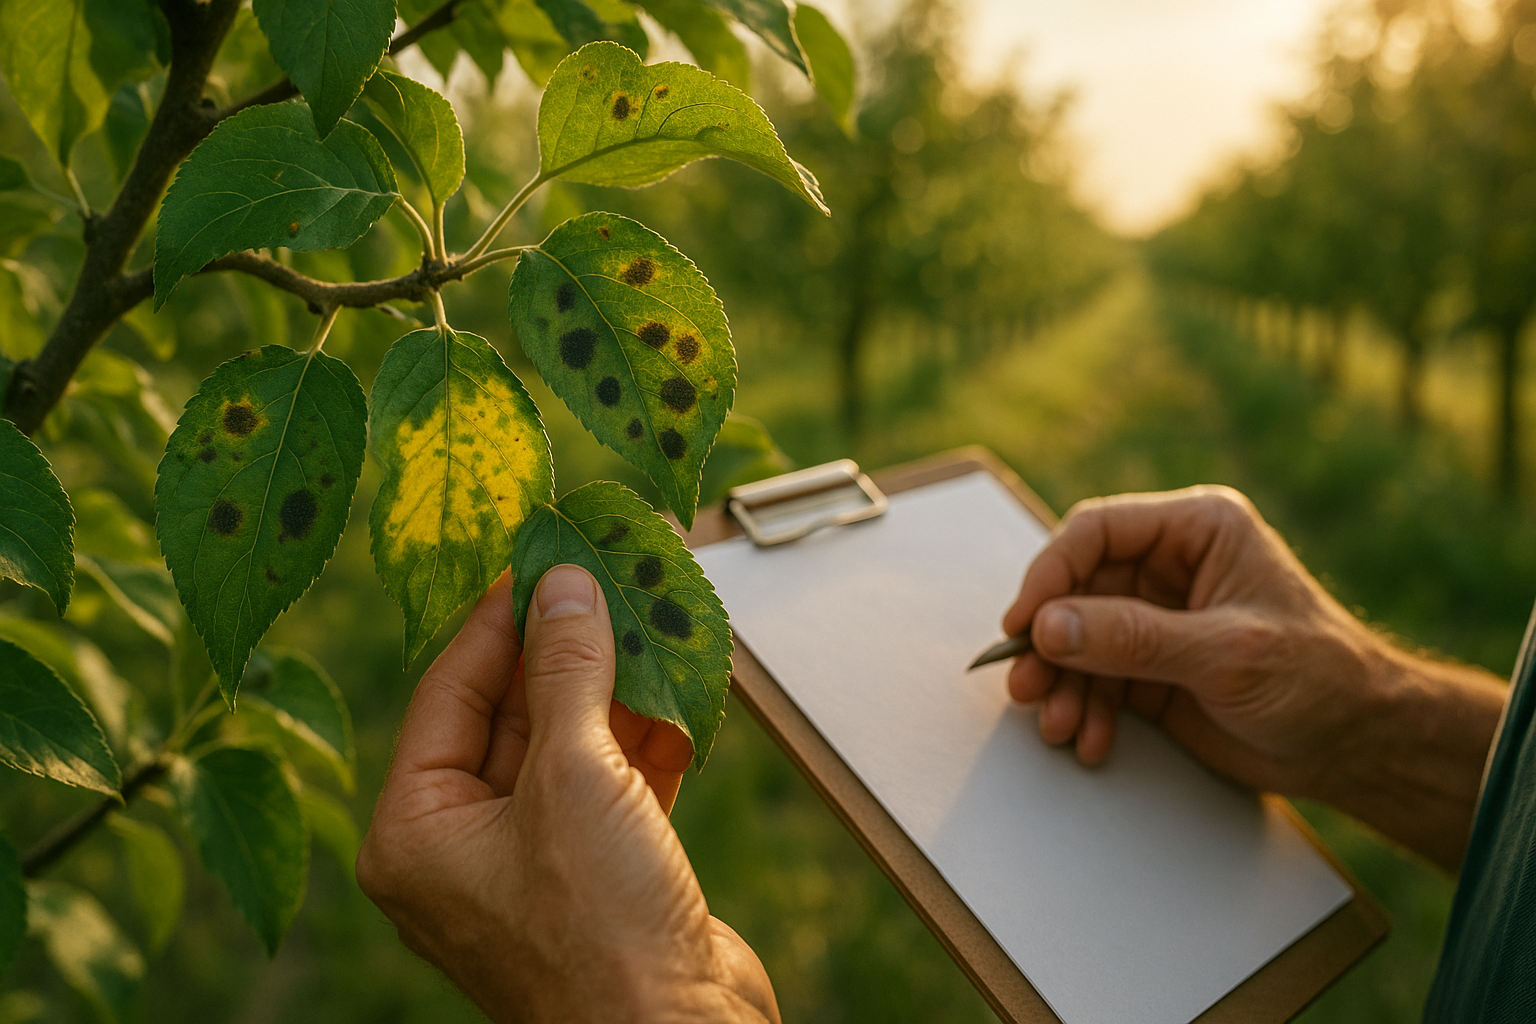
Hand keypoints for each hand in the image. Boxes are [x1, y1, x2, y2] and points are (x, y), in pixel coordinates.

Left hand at [357, 565, 778, 1023]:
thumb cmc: (601, 936)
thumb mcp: (577, 778)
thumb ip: (569, 672)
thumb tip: (564, 584)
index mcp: (419, 831)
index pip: (451, 691)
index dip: (499, 619)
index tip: (540, 556)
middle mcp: (467, 846)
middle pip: (514, 712)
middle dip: (567, 645)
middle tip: (605, 573)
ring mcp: (539, 860)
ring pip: (574, 743)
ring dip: (618, 683)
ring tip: (654, 611)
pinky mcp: (603, 872)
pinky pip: (617, 780)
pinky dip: (650, 736)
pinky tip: (683, 686)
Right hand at [1002, 486, 1504, 869]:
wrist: (1359, 748)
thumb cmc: (1320, 680)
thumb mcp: (1226, 653)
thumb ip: (1134, 638)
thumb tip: (1047, 627)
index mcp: (1197, 530)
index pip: (1097, 532)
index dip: (1050, 574)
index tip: (1023, 624)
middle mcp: (1170, 566)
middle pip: (1076, 589)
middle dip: (1050, 644)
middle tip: (1029, 686)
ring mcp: (1157, 619)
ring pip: (1076, 639)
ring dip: (1063, 685)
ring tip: (1061, 726)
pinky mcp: (1151, 668)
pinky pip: (1095, 680)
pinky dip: (1086, 711)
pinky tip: (1092, 740)